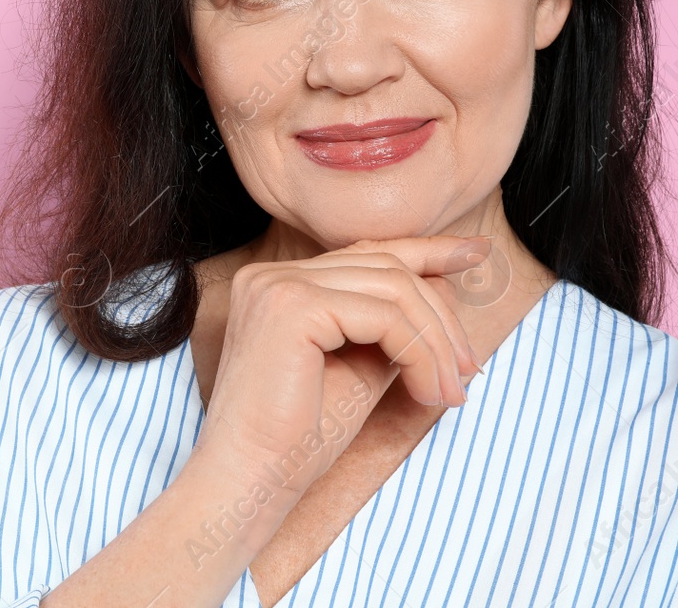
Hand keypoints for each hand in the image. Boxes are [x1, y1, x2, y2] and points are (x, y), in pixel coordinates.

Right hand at [193, 235, 489, 506]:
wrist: (252, 477)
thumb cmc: (298, 437)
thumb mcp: (359, 367)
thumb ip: (392, 327)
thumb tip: (443, 286)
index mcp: (278, 284)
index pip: (365, 254)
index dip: (426, 250)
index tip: (476, 253)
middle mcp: (271, 274)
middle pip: (387, 267)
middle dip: (441, 319)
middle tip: (466, 373)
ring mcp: (277, 284)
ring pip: (393, 287)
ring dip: (435, 343)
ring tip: (448, 393)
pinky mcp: (292, 306)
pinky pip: (385, 315)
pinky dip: (419, 353)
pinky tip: (426, 393)